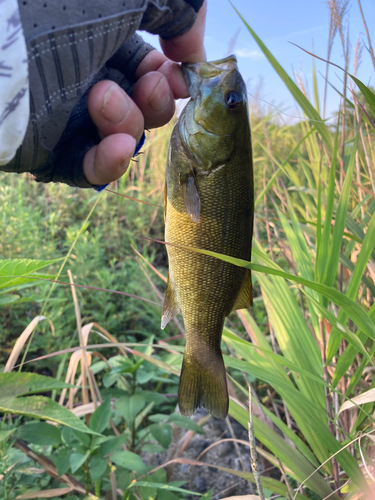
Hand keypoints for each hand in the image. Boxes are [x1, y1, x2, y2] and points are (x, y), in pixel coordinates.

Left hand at [83, 1, 205, 185]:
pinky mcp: (48, 148)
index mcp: (106, 39)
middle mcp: (89, 77)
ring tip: (103, 99)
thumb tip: (196, 63)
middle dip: (156, 102)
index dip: (172, 80)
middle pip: (142, 108)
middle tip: (150, 86)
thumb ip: (184, 16)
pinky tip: (118, 147)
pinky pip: (88, 170)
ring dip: (130, 124)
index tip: (185, 79)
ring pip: (122, 139)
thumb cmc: (69, 4)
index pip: (150, 71)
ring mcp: (67, 115)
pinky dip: (111, 164)